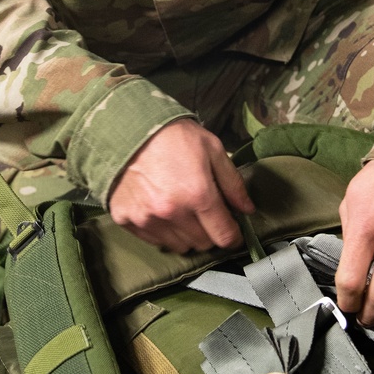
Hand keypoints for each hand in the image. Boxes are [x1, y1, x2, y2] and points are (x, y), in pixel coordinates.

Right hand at [109, 119, 253, 252]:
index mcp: (198, 195)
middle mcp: (172, 212)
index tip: (233, 229)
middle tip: (204, 212)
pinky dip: (162, 231)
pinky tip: (160, 209)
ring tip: (181, 210)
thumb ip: (233, 183)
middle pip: (202, 244)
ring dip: (186, 234)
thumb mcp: (213, 150)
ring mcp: (146, 218)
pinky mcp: (125, 219)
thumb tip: (248, 210)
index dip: (234, 235)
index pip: (224, 236)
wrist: (127, 127)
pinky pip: (153, 240)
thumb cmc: (174, 135)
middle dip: (209, 231)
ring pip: (179, 246)